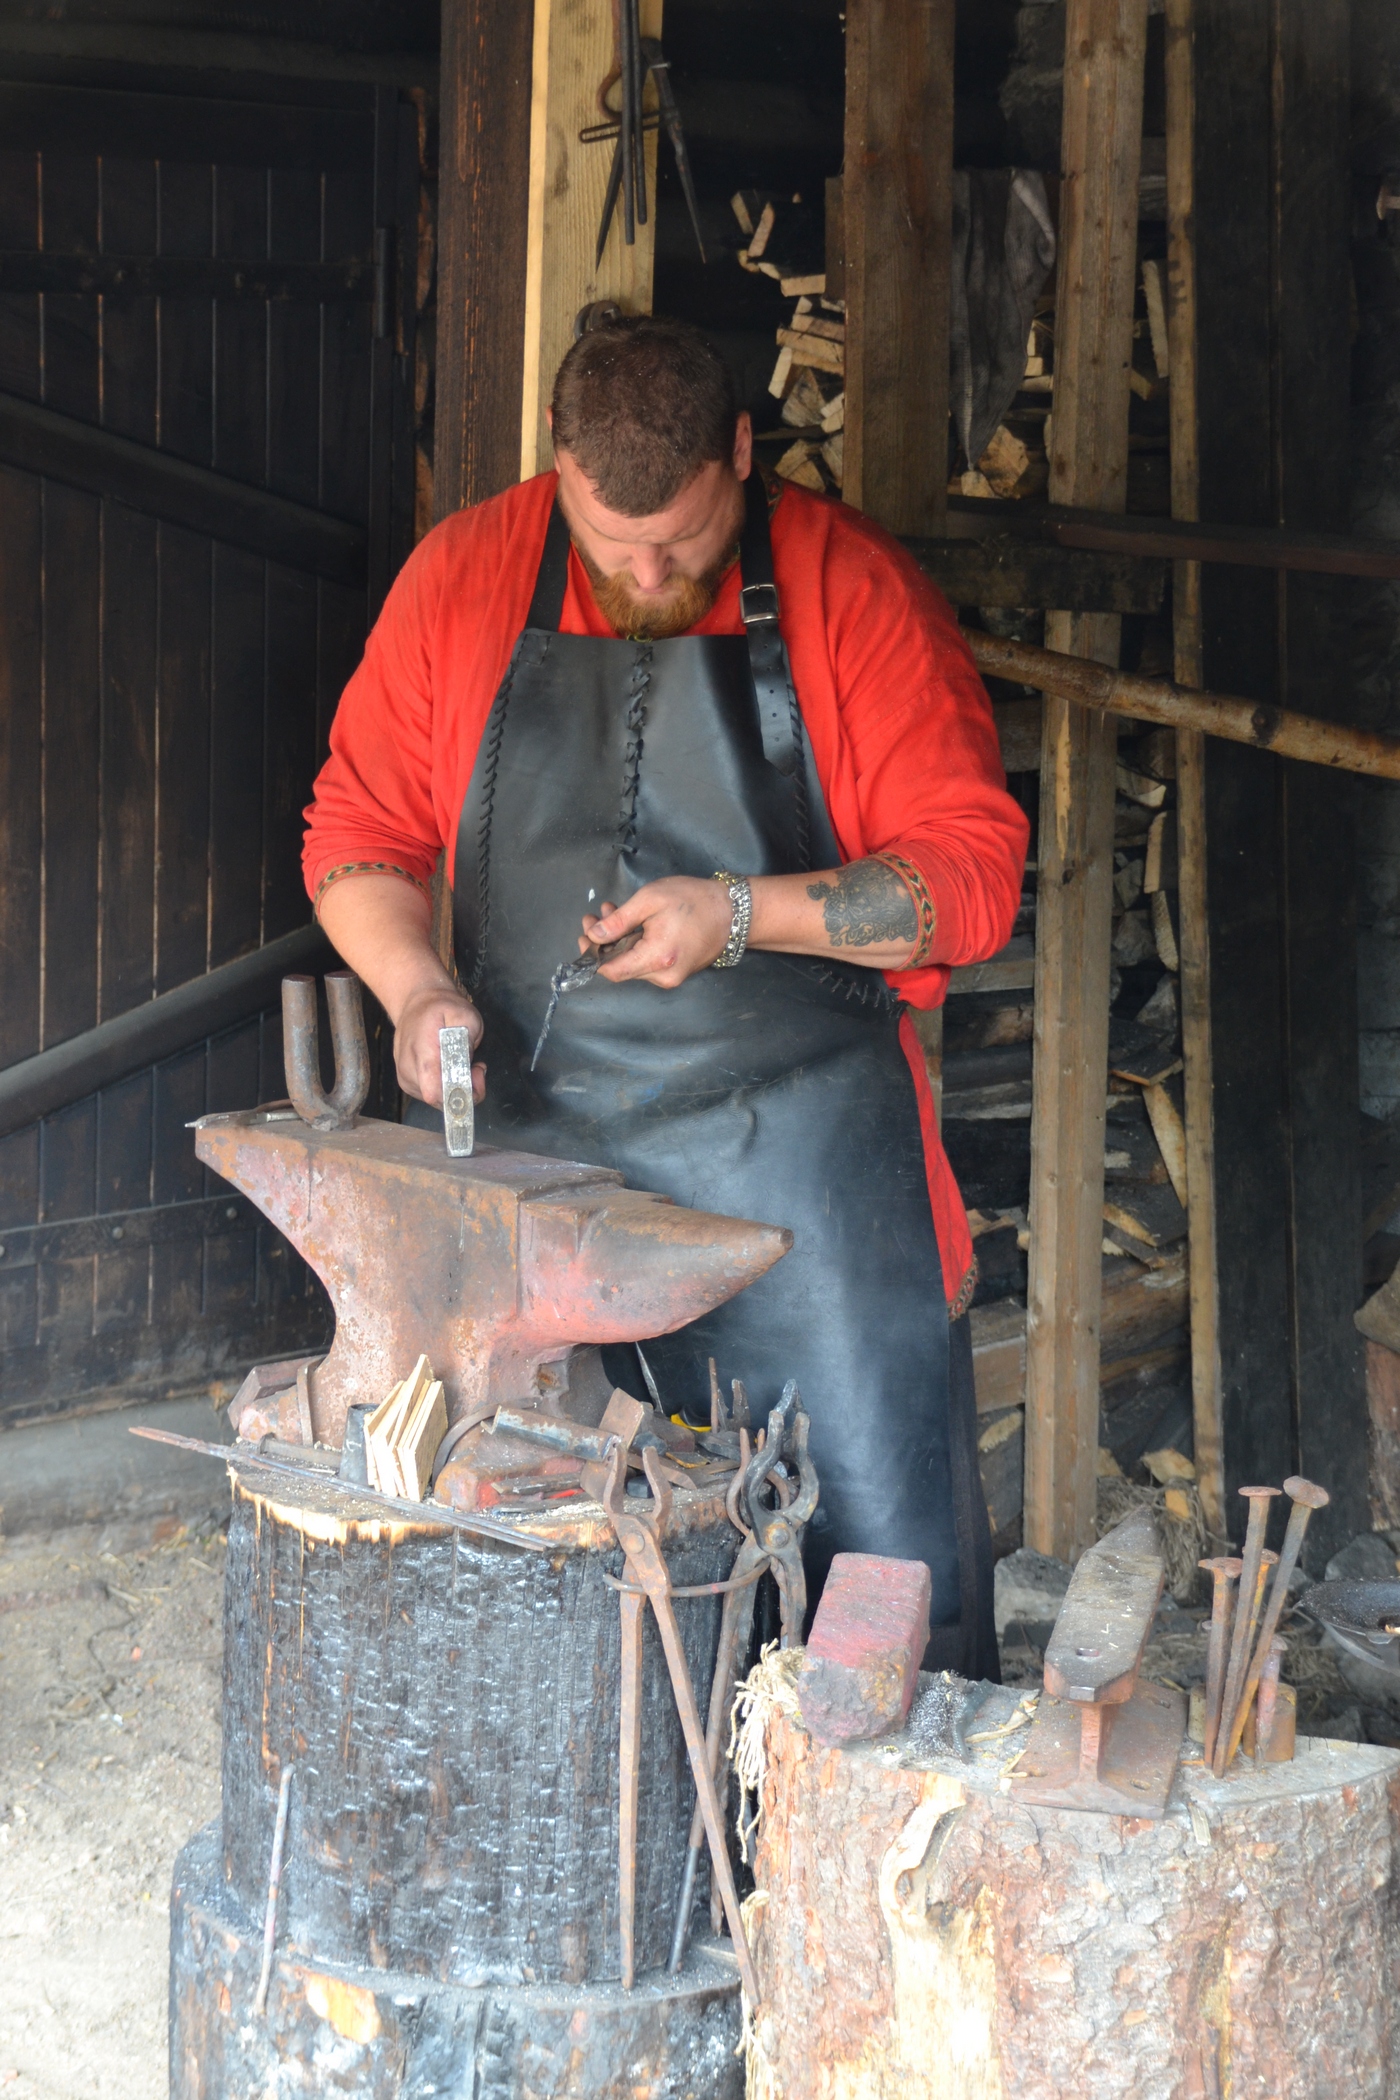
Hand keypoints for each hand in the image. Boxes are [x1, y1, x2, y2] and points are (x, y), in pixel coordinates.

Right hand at [393, 984, 484, 1105]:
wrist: (416, 1004)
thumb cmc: (441, 1008)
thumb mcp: (464, 1014)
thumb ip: (467, 1040)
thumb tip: (467, 1066)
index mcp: (422, 1052)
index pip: (434, 1091)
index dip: (460, 1093)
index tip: (475, 1074)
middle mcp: (409, 1070)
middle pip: (439, 1099)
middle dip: (464, 1089)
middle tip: (475, 1067)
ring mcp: (405, 1078)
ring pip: (438, 1100)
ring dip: (456, 1087)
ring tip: (463, 1063)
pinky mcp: (407, 1084)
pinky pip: (432, 1096)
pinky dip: (446, 1087)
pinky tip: (451, 1069)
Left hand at [584, 877, 733, 988]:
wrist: (733, 911)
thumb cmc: (693, 900)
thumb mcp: (650, 900)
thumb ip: (619, 920)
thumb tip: (594, 935)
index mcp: (657, 957)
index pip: (613, 971)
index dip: (593, 956)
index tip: (585, 935)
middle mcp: (664, 976)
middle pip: (621, 969)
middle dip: (604, 943)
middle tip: (595, 916)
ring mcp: (672, 977)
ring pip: (633, 965)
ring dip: (618, 942)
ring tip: (613, 914)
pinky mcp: (677, 973)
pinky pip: (647, 964)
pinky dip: (635, 946)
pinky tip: (632, 926)